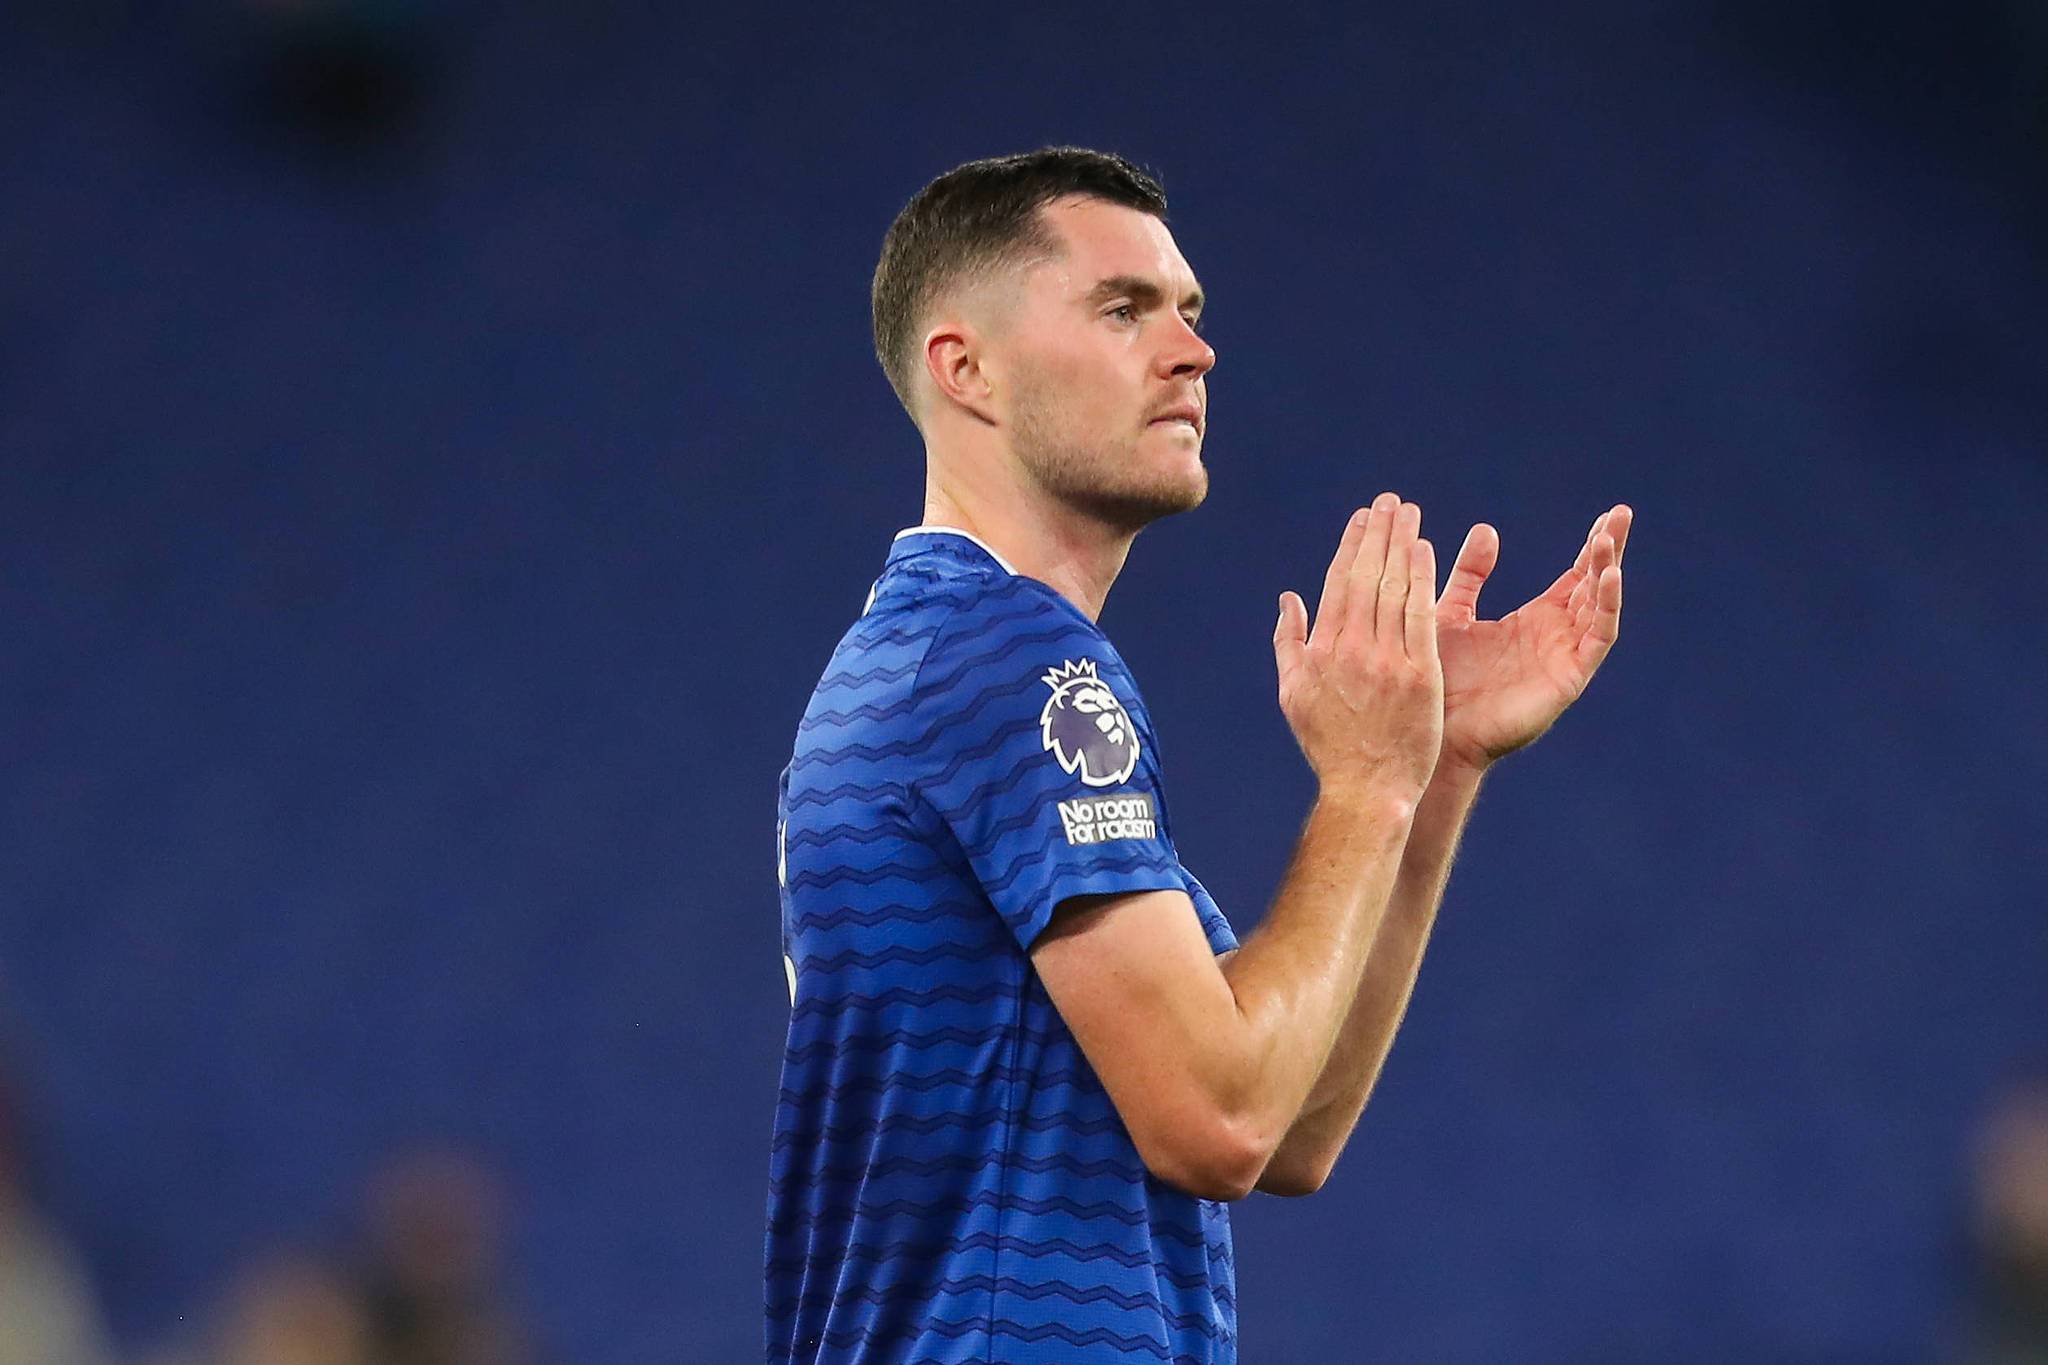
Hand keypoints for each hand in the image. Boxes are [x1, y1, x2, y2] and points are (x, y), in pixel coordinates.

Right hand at [1273, 493, 1444, 806]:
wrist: (1368, 789)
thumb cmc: (1329, 745)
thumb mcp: (1294, 694)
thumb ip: (1289, 641)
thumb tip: (1288, 598)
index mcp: (1321, 651)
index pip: (1338, 583)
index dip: (1352, 545)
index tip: (1363, 518)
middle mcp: (1352, 649)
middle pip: (1367, 577)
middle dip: (1379, 533)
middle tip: (1390, 501)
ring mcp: (1387, 661)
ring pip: (1394, 588)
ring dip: (1402, 545)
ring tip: (1409, 514)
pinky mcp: (1420, 674)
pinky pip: (1421, 615)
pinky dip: (1422, 579)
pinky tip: (1425, 550)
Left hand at [1431, 504, 1630, 772]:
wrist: (1432, 728)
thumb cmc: (1440, 679)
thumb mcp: (1452, 613)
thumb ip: (1471, 575)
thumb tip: (1486, 529)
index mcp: (1535, 621)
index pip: (1576, 576)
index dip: (1592, 546)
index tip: (1609, 513)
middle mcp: (1557, 637)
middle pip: (1595, 586)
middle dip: (1610, 550)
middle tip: (1623, 512)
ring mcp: (1566, 658)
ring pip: (1600, 607)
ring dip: (1608, 572)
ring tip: (1610, 539)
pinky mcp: (1569, 679)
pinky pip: (1597, 639)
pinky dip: (1607, 609)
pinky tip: (1608, 579)